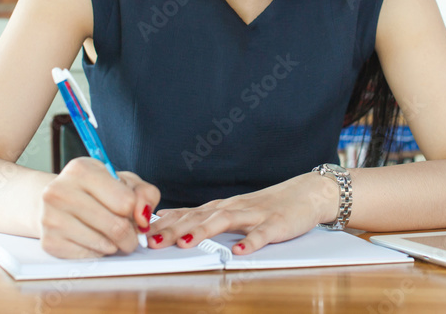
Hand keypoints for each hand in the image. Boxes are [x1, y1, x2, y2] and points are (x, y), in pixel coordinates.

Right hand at [39, 157, 159, 258]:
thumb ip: (144, 194)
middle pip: (116, 226)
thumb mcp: (123, 181)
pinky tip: (93, 239)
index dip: (136, 211)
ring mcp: (51, 218)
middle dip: (131, 235)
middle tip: (131, 234)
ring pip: (104, 244)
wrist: (54, 201)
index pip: (126, 202)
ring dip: (116, 245)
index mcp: (81, 170)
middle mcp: (60, 191)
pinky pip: (89, 256)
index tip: (132, 212)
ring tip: (112, 235)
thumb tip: (143, 218)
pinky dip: (98, 251)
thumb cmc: (95, 190)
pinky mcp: (49, 242)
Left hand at [147, 171, 338, 254]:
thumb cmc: (267, 206)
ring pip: (225, 221)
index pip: (187, 213)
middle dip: (174, 229)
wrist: (307, 193)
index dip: (162, 223)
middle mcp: (234, 208)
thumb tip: (166, 221)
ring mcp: (255, 214)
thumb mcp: (232, 210)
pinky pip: (262, 234)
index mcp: (222, 207)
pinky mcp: (276, 224)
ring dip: (203, 231)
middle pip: (199, 217)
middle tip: (151, 241)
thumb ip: (203, 217)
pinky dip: (250, 242)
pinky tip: (239, 252)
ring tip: (184, 242)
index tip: (139, 233)